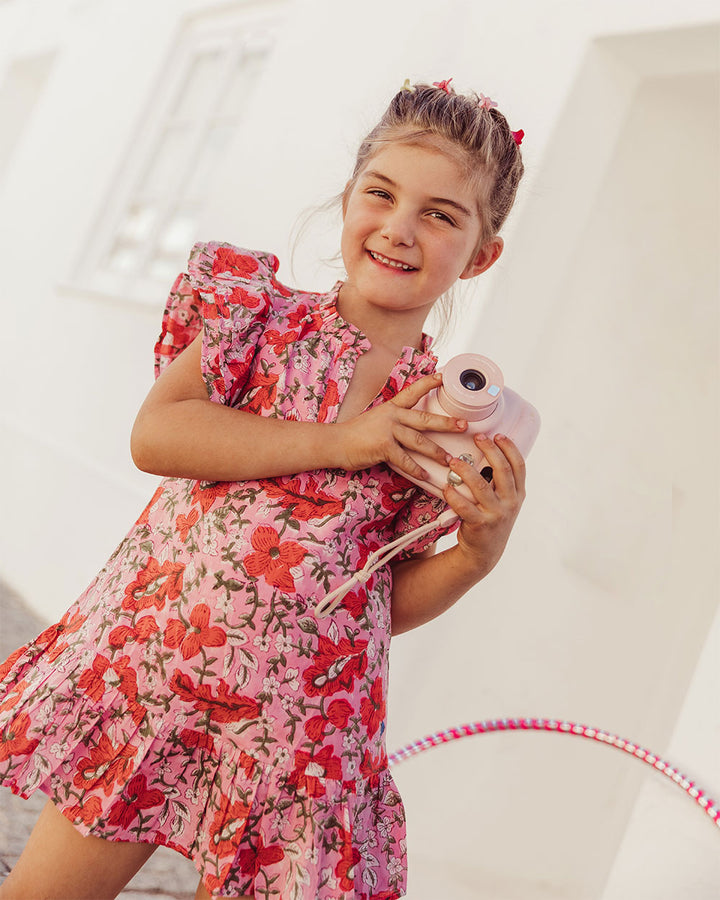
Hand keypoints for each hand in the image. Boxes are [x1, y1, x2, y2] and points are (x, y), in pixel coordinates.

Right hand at [336, 373, 467, 478]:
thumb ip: (394, 422)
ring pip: (419, 441)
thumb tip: (411, 429)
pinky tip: (425, 475)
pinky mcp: (383, 447)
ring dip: (436, 452)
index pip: (413, 392)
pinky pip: (404, 460)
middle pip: (425, 419)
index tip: (443, 376)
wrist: (335, 443)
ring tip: (449, 460)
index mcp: (391, 407)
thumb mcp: (376, 420)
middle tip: (463, 425)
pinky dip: (416, 469)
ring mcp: (388, 431)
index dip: (428, 383)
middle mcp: (392, 416)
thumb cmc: (355, 434)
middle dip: (446, 422)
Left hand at [443, 433, 526, 575]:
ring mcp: (496, 515)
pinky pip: (464, 507)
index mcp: (518, 494)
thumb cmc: (490, 518)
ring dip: (466, 470)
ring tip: (453, 460)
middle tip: (477, 437)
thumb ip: (501, 481)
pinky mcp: (480, 525)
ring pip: (481, 487)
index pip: (519, 466)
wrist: (484, 552)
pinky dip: (454, 495)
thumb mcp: (504, 500)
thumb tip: (489, 451)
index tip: (497, 434)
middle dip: (490, 450)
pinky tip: (446, 486)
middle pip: (502, 470)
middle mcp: (510, 503)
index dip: (509, 448)